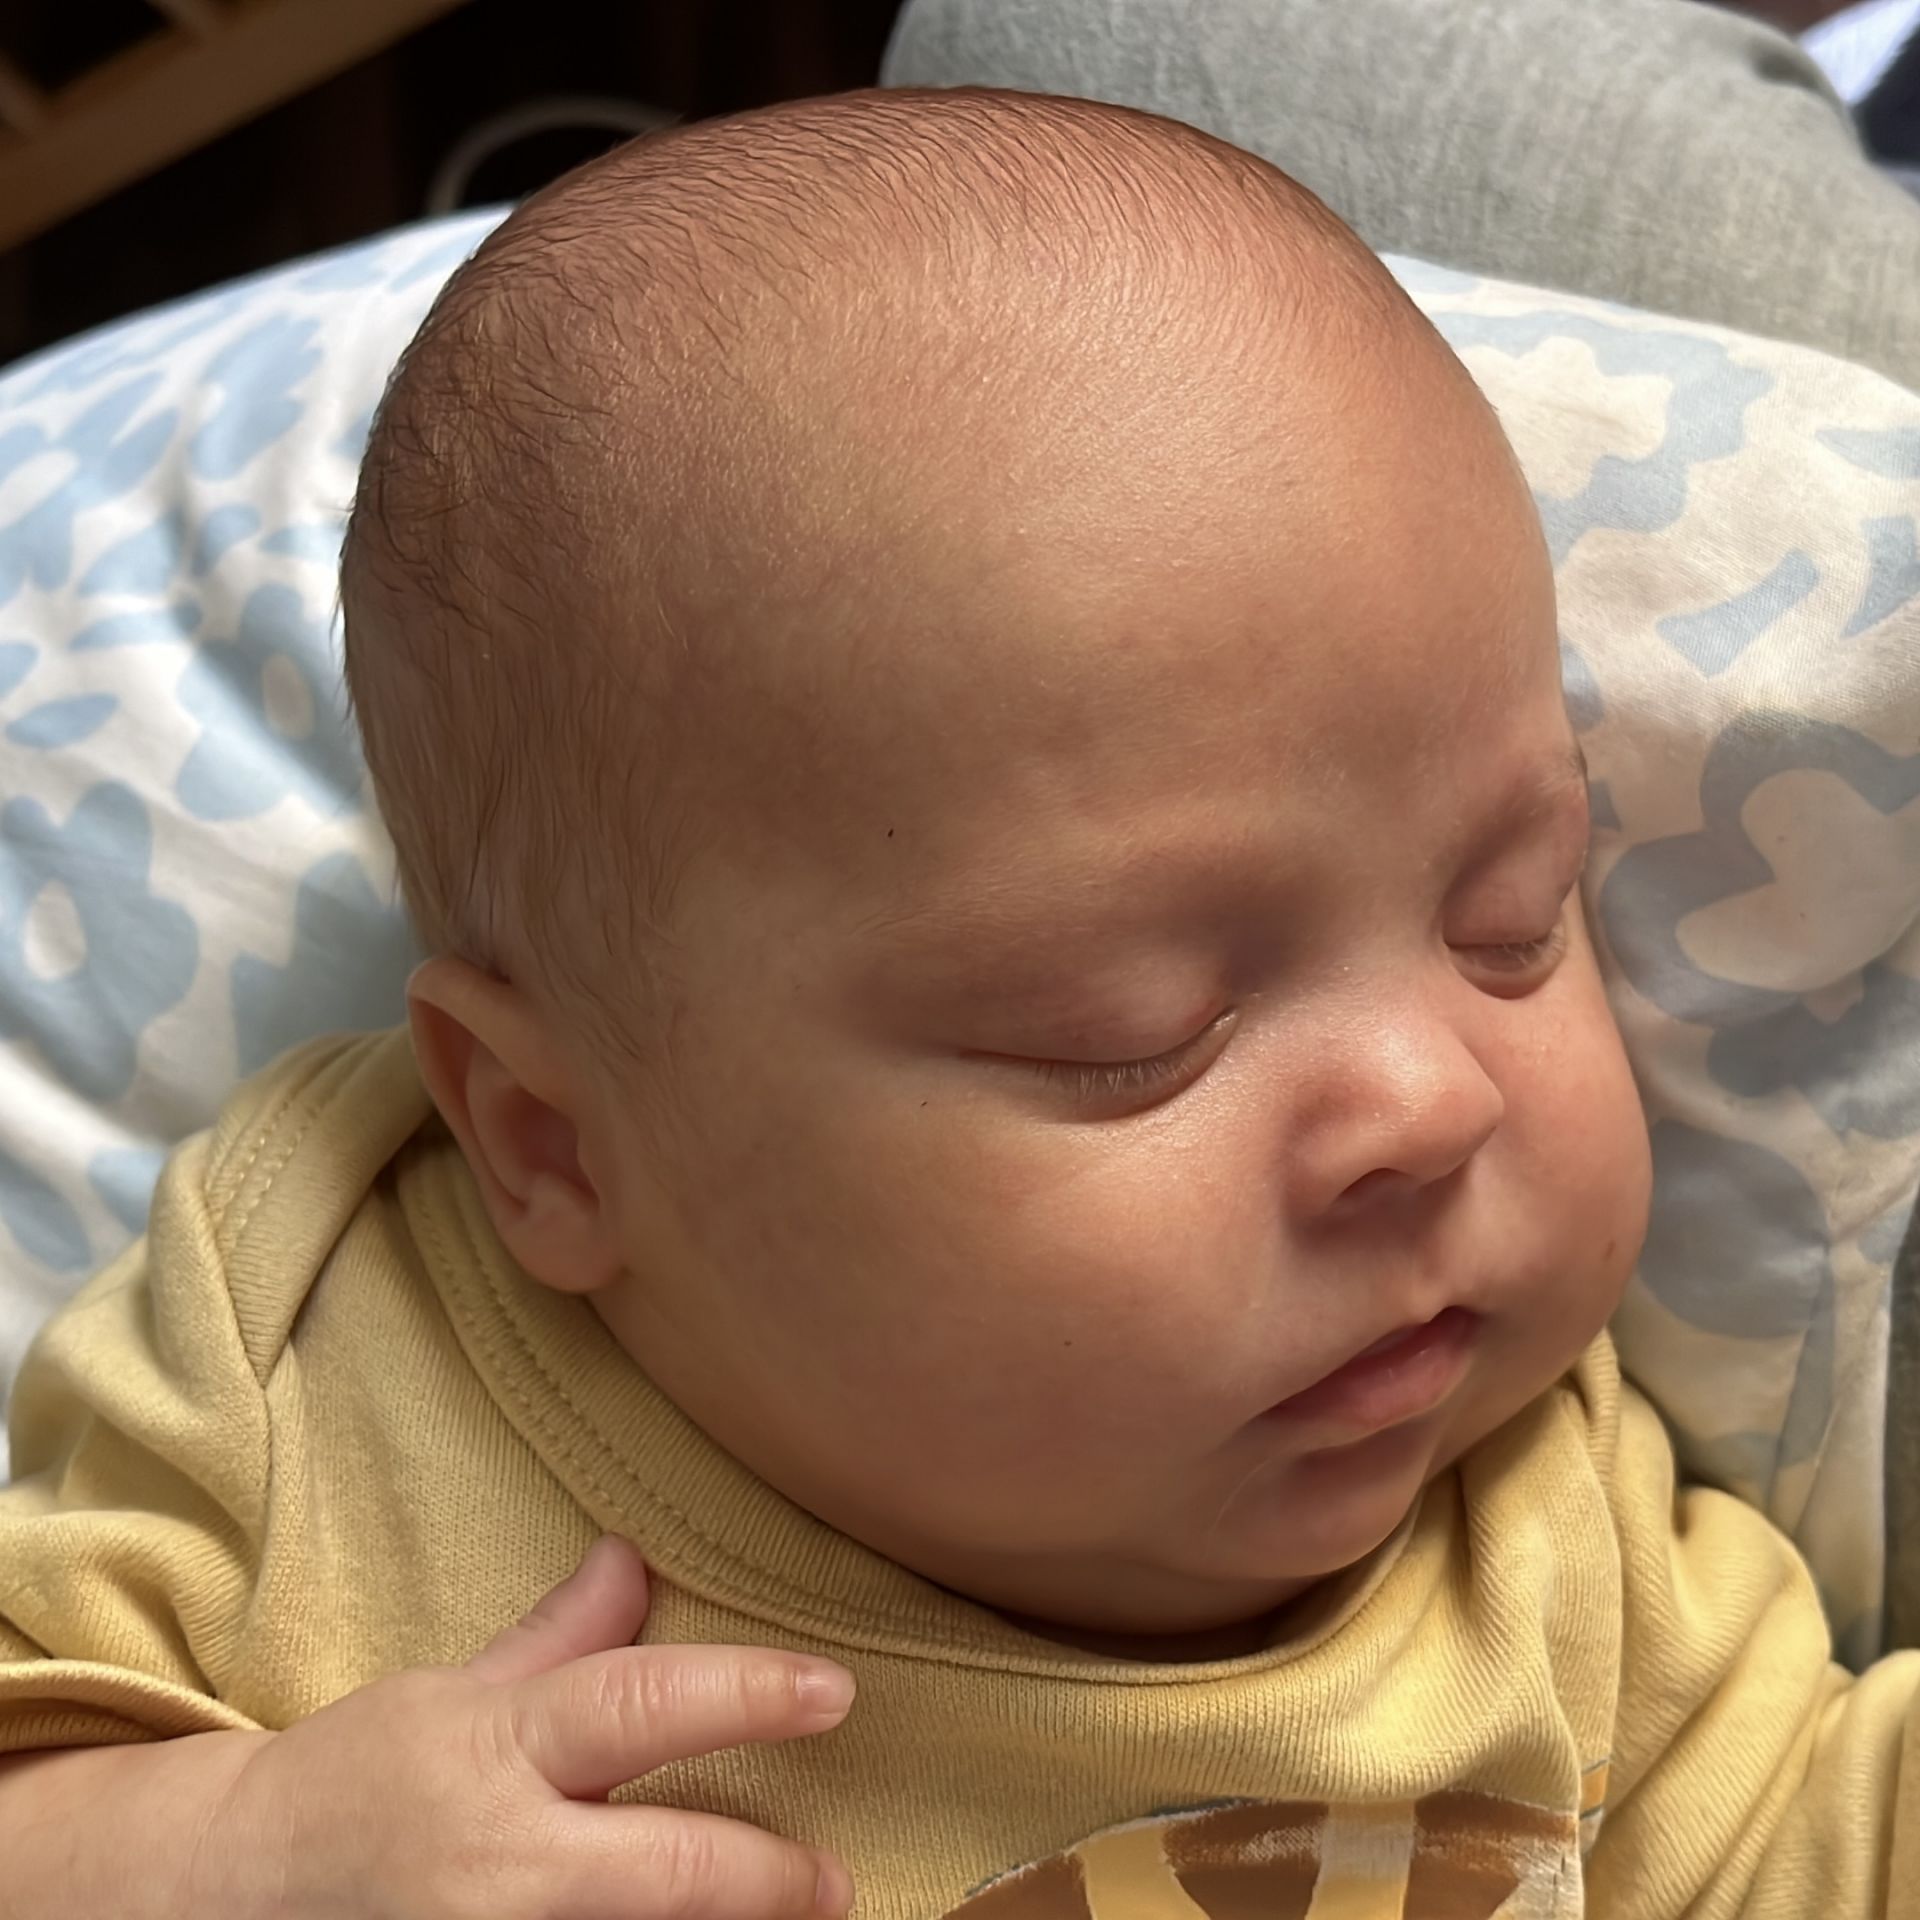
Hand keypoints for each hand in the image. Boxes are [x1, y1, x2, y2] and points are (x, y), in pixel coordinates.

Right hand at [207, 1535, 855, 1919]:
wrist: (226, 1897)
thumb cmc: (357, 1782)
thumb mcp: (454, 1693)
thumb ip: (560, 1638)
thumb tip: (635, 1558)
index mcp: (497, 1750)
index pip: (639, 1705)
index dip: (747, 1694)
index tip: (834, 1690)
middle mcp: (500, 1860)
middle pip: (667, 1870)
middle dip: (768, 1880)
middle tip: (834, 1881)